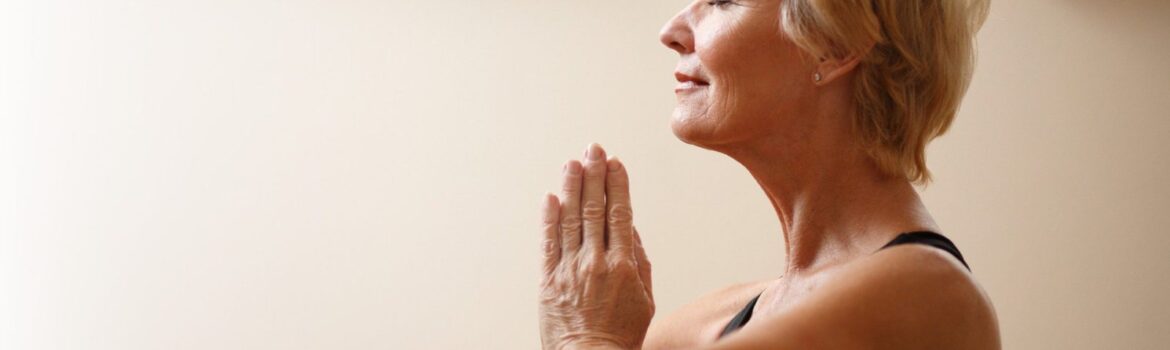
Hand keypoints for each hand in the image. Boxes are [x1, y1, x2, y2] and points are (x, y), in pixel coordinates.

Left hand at [538, 143, 654, 349]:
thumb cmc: (621, 334)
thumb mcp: (645, 298)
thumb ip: (638, 260)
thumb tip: (630, 228)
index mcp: (622, 265)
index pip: (620, 214)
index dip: (617, 185)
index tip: (616, 163)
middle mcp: (594, 262)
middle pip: (593, 209)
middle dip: (594, 175)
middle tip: (593, 148)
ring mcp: (569, 270)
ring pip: (569, 219)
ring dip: (571, 187)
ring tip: (572, 163)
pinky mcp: (548, 281)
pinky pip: (548, 243)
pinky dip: (548, 218)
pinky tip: (551, 197)